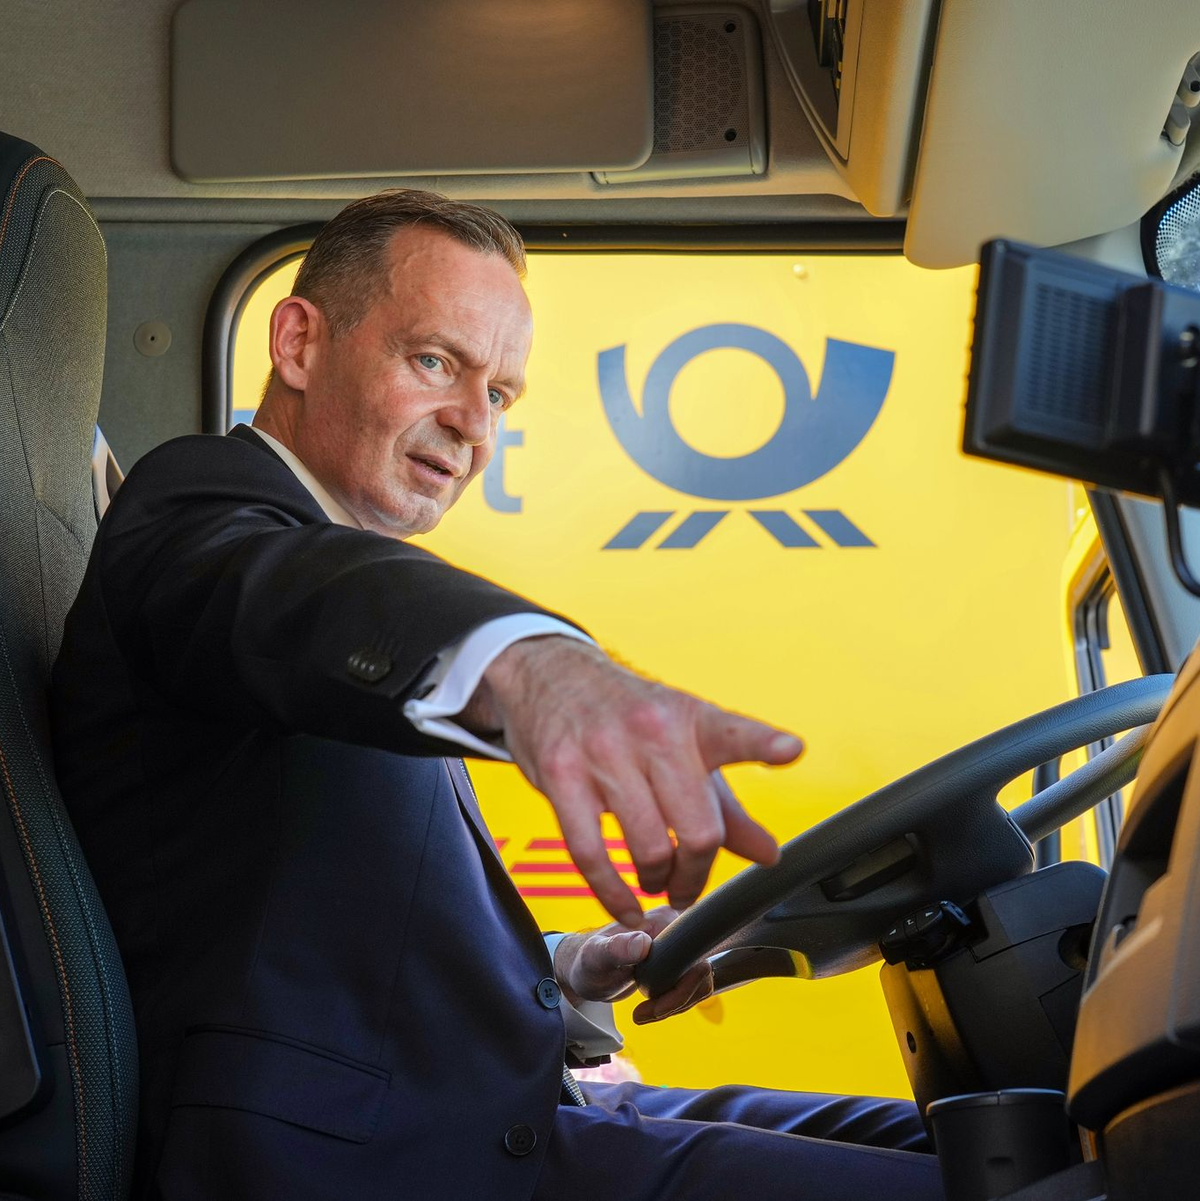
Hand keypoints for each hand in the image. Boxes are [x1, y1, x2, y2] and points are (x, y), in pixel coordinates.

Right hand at [468, 635, 802, 924]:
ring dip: (656, 881)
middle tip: (688, 886)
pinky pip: (589, 853)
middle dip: (696, 874)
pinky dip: (611, 893)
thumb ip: (728, 807)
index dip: (763, 742)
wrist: (550, 676)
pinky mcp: (560, 774)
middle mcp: (651, 731)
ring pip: (647, 847)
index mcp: (690, 719)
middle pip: (696, 828)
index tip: (791, 749)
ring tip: (654, 881)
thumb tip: (770, 856)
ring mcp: (603, 752)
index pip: (732, 733)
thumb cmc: (629, 718)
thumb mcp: (683, 747)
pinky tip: (624, 905)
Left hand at [553, 907, 713, 1023]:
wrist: (586, 971)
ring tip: (644, 1013)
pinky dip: (674, 1004)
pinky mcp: (678, 962)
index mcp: (663, 919)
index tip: (656, 1002)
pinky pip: (692, 987)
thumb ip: (617, 948)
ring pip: (699, 982)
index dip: (682, 984)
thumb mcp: (596, 957)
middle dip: (678, 999)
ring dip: (676, 1005)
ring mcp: (679, 945)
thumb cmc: (587, 961)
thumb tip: (644, 943)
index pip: (694, 953)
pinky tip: (650, 1009)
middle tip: (647, 1012)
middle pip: (701, 969)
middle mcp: (676, 927)